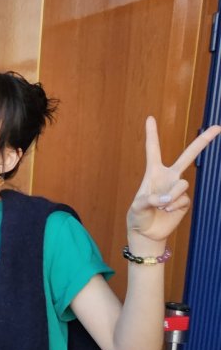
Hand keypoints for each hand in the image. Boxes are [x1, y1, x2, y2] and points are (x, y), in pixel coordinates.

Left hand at [127, 116, 220, 241]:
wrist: (147, 232)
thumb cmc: (138, 216)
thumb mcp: (137, 206)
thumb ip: (149, 200)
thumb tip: (166, 199)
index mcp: (153, 172)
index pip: (153, 150)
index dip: (152, 134)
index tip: (149, 117)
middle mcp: (168, 177)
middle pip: (188, 156)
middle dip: (203, 142)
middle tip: (218, 127)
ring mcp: (177, 189)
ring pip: (182, 184)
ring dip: (171, 196)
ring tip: (161, 205)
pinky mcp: (184, 201)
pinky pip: (183, 199)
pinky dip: (173, 206)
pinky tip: (166, 211)